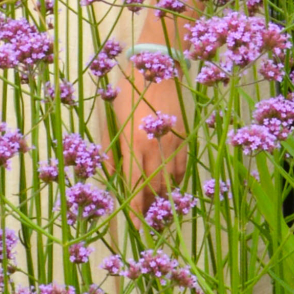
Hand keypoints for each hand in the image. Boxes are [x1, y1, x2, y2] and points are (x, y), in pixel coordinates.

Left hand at [112, 44, 188, 209]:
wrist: (159, 66)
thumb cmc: (129, 91)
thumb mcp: (112, 118)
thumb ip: (109, 149)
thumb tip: (109, 176)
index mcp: (134, 144)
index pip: (134, 186)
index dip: (134, 209)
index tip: (135, 227)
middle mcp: (156, 148)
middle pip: (154, 189)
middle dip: (148, 207)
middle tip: (142, 219)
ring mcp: (173, 144)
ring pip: (170, 182)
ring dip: (162, 197)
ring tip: (154, 206)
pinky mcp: (185, 139)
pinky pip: (182, 169)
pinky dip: (175, 181)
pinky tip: (168, 184)